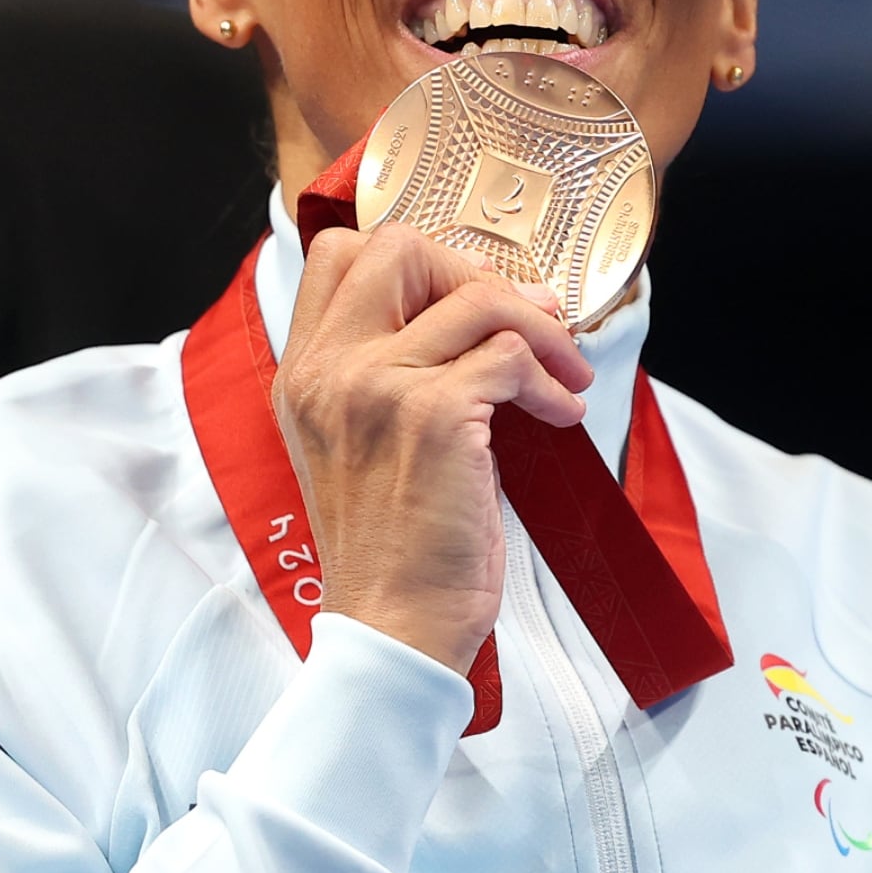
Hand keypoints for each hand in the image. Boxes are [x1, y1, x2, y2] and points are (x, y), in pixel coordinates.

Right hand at [273, 223, 592, 673]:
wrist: (395, 626)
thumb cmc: (394, 551)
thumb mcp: (360, 448)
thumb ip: (386, 378)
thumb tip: (479, 313)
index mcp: (304, 375)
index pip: (337, 254)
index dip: (415, 258)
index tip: (465, 295)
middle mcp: (330, 370)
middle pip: (398, 246)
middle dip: (476, 271)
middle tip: (522, 320)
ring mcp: (378, 386)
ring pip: (476, 297)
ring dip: (540, 328)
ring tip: (566, 372)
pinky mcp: (435, 415)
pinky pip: (512, 355)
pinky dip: (552, 380)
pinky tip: (562, 414)